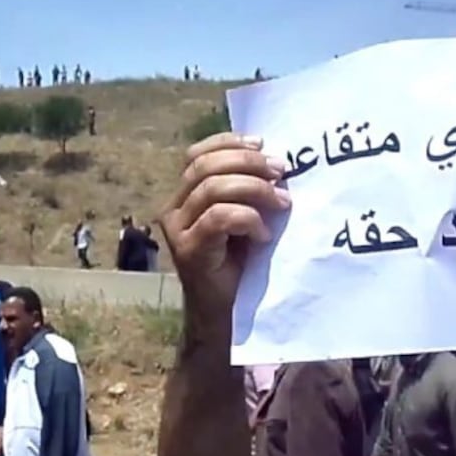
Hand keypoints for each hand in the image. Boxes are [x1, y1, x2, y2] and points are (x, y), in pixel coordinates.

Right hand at [158, 133, 290, 316]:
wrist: (225, 313)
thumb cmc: (239, 264)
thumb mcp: (243, 218)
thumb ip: (246, 190)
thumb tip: (276, 163)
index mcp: (184, 195)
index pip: (198, 154)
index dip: (229, 142)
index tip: (263, 144)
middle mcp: (174, 209)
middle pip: (205, 167)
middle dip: (248, 163)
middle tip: (281, 173)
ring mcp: (178, 230)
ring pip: (211, 189)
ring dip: (254, 190)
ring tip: (281, 203)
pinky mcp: (189, 251)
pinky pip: (218, 218)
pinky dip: (247, 220)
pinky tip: (263, 235)